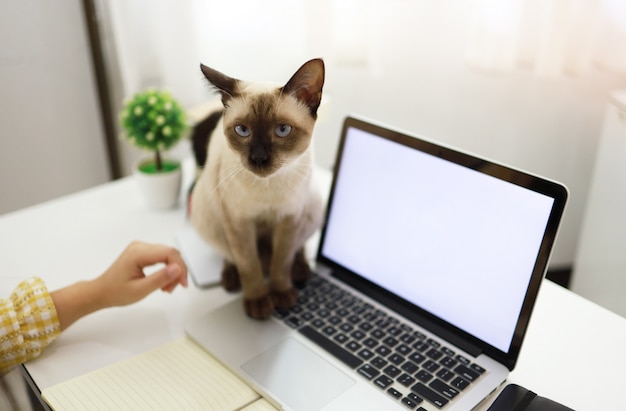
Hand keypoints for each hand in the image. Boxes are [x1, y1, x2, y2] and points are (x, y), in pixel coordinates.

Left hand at [51, 241, 187, 329]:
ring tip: (166, 288)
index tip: (183, 283)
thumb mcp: (140, 290)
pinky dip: (166, 269)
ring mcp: (141, 248)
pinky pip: (162, 257)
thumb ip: (160, 278)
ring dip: (172, 271)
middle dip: (177, 271)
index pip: (169, 253)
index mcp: (138, 253)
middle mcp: (140, 246)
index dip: (180, 267)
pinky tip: (163, 281)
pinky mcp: (142, 252)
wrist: (101, 292)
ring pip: (168, 255)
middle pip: (170, 253)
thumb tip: (178, 268)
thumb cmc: (116, 292)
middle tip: (175, 288)